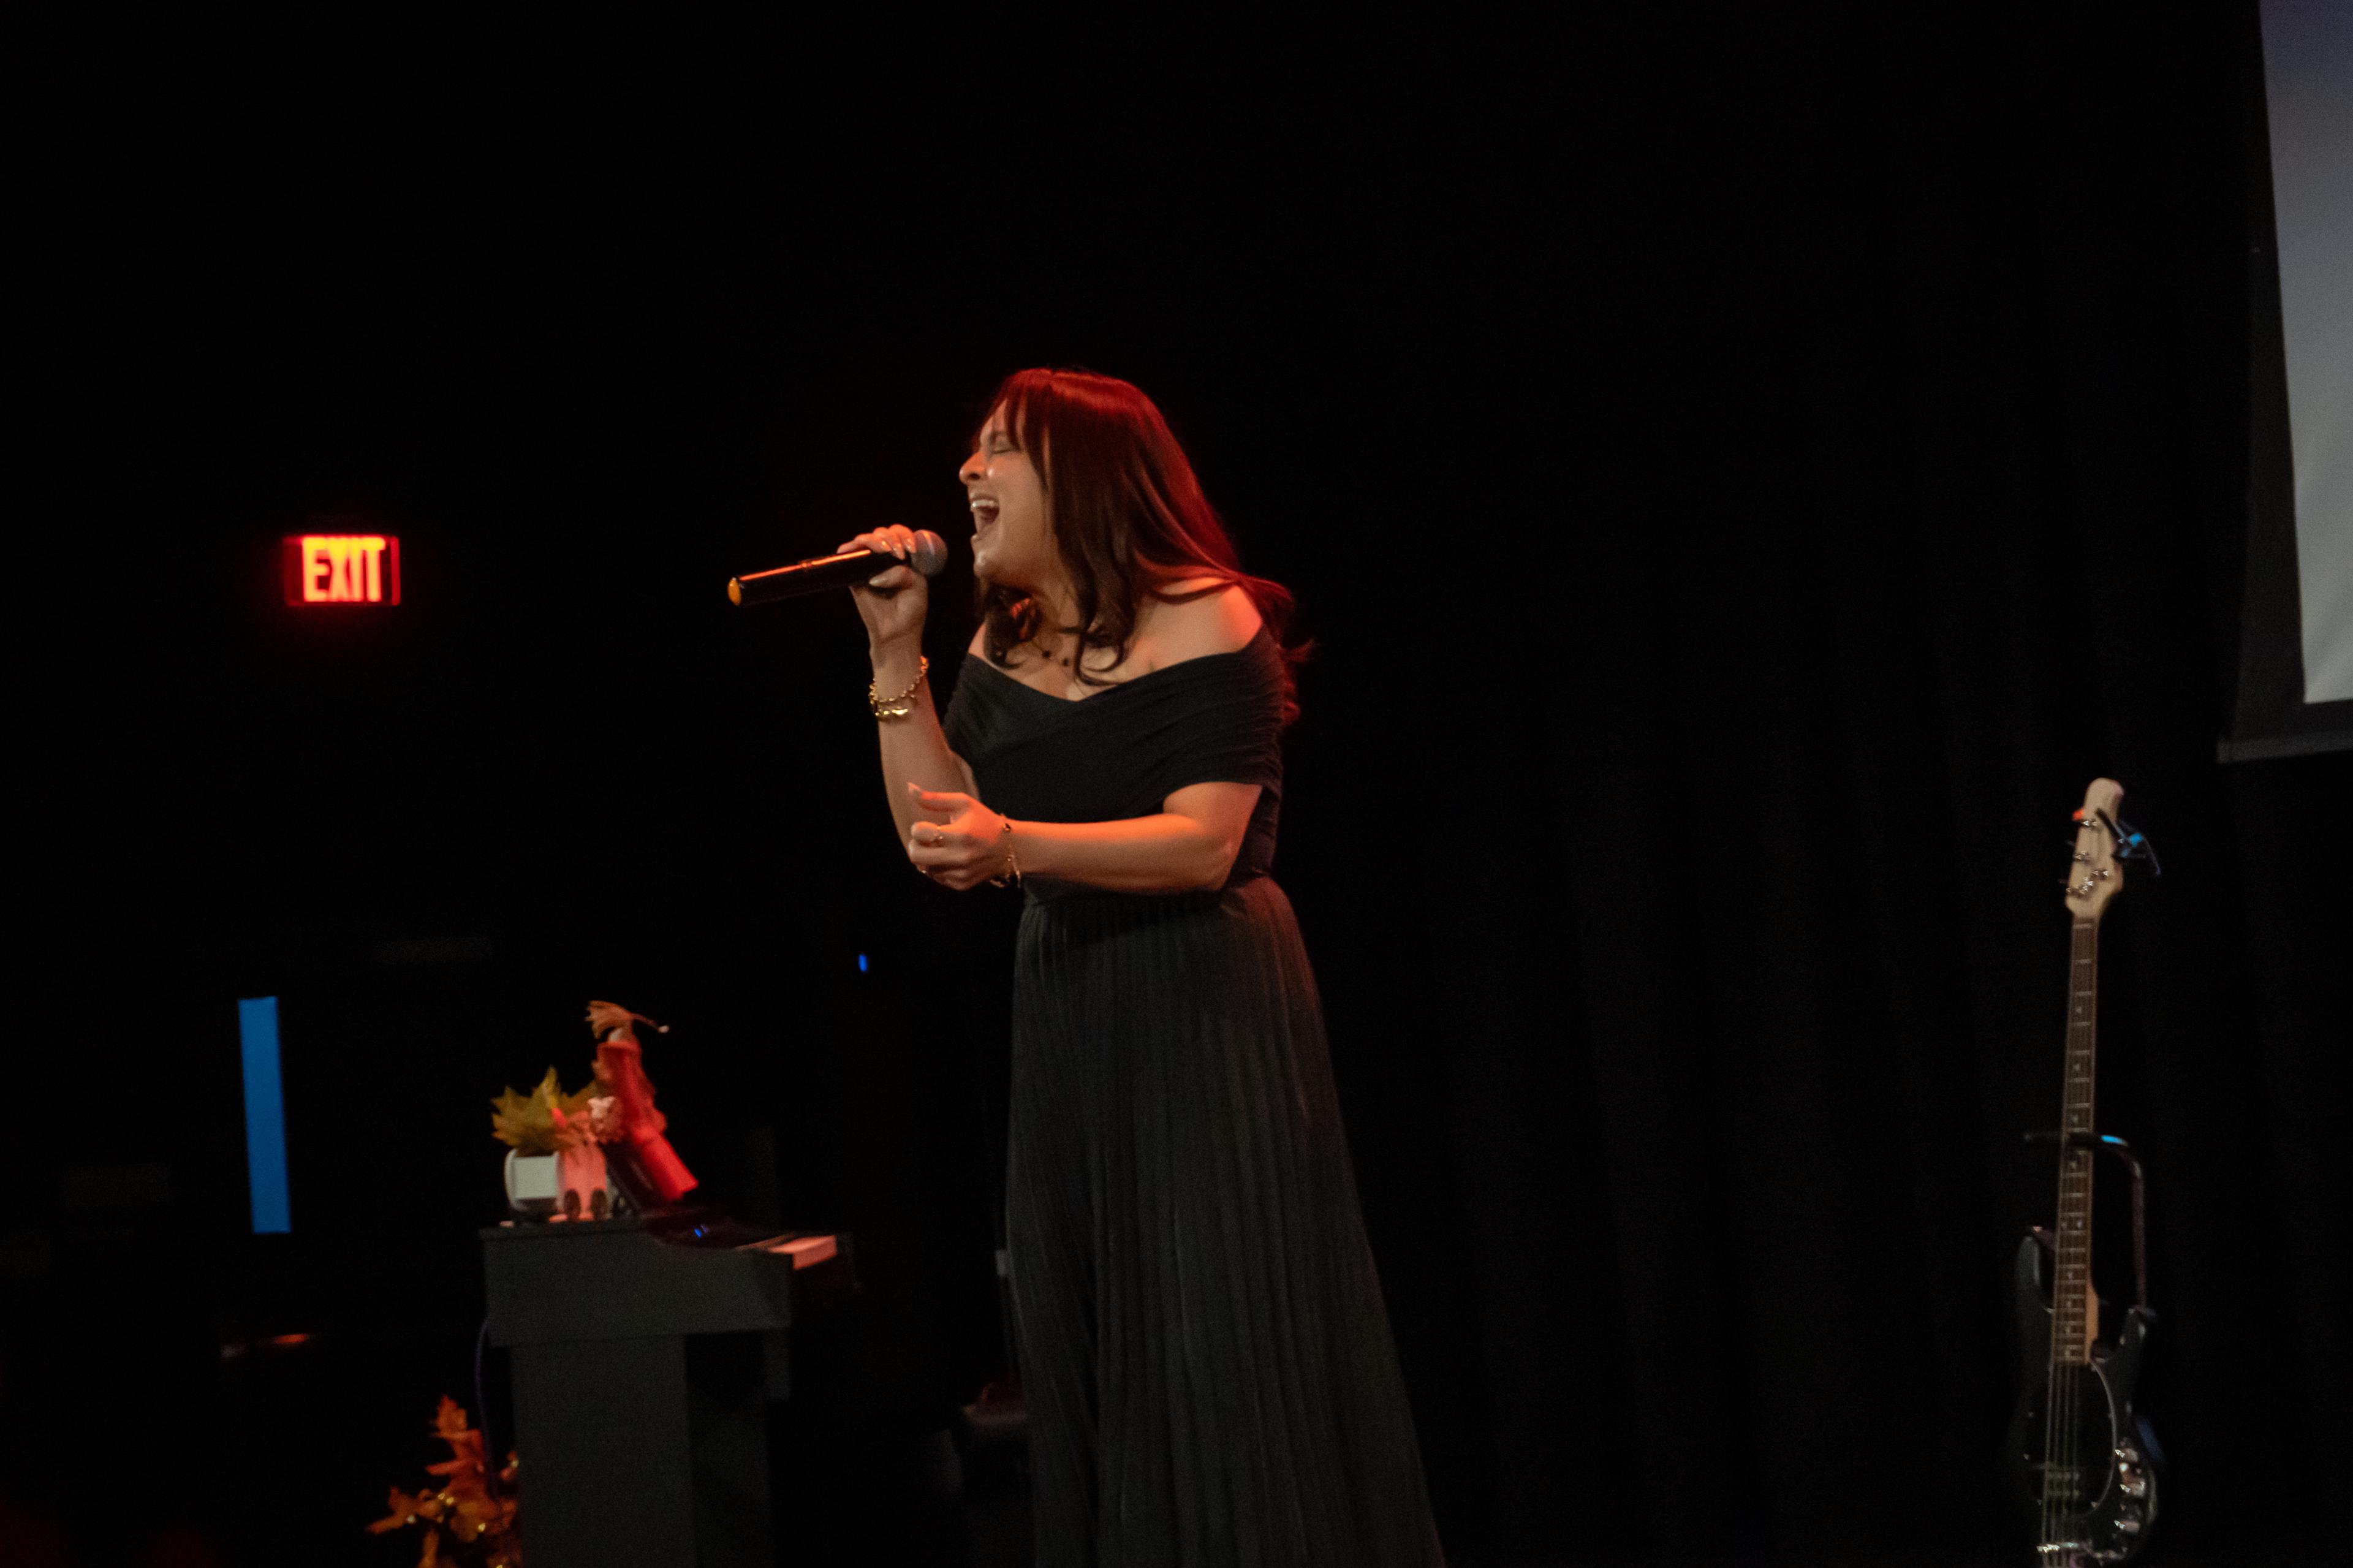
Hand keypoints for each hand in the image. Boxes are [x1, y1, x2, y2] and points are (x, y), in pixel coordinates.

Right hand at [839, 526, 929, 649]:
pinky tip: (865, 551)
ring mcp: (868, 565)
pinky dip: (853, 547)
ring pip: (866, 539)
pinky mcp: (854, 575)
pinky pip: (848, 553)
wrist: (898, 631)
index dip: (904, 536)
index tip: (911, 550)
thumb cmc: (910, 608)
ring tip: (884, 551)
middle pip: (884, 532)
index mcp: (903, 557)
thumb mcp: (916, 586)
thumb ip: (901, 573)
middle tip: (898, 554)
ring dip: (875, 540)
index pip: (901, 534)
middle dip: (892, 538)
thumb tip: (875, 576)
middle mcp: (885, 558)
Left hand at [905, 783, 1011, 890]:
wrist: (1010, 848)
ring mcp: (960, 873)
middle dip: (915, 845)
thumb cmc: (983, 821)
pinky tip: (951, 858)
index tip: (929, 825)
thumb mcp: (962, 804)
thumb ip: (933, 798)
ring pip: (924, 868)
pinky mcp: (961, 884)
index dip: (918, 827)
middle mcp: (960, 857)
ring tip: (943, 848)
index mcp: (960, 834)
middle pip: (915, 856)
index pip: (919, 833)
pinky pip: (936, 877)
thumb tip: (909, 787)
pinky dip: (938, 867)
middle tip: (926, 839)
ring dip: (928, 857)